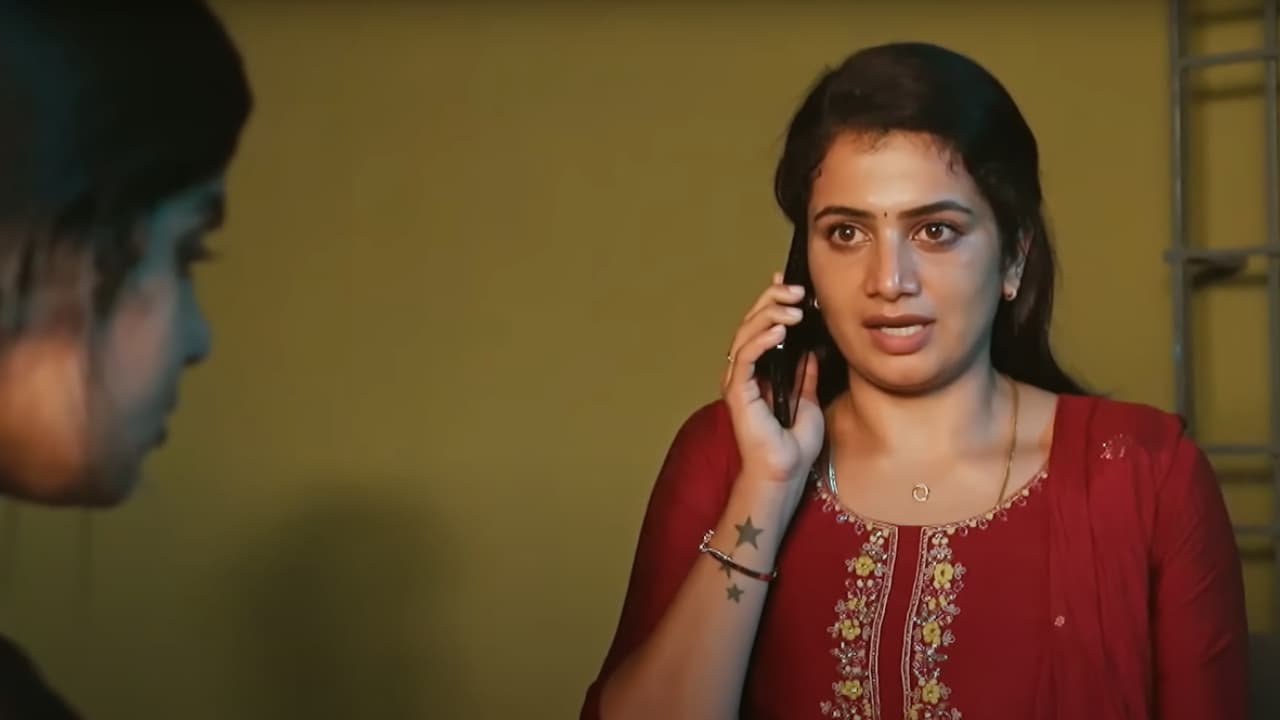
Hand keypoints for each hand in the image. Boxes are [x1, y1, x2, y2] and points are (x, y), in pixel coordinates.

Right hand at [720, 272, 824, 486]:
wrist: (786, 473)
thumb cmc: (794, 445)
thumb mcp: (809, 399)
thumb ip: (806, 373)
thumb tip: (813, 348)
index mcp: (759, 372)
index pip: (762, 327)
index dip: (774, 303)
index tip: (793, 285)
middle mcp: (744, 372)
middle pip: (751, 324)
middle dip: (773, 302)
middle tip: (797, 291)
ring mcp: (738, 381)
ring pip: (746, 334)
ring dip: (770, 316)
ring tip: (795, 308)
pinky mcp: (737, 392)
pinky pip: (746, 357)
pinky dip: (762, 340)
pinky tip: (781, 330)